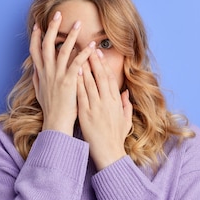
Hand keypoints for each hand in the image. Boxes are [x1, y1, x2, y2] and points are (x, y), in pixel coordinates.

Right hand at [30, 11, 95, 135]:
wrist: (56, 123)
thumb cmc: (51, 109)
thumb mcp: (40, 92)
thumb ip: (38, 79)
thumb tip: (36, 70)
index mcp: (41, 73)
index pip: (35, 50)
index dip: (36, 36)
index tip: (38, 24)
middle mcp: (47, 72)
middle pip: (47, 44)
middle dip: (52, 28)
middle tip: (58, 14)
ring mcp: (57, 76)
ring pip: (63, 50)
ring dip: (70, 35)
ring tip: (78, 23)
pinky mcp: (69, 81)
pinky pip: (78, 63)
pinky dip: (85, 53)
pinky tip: (92, 45)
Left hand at [76, 48, 132, 169]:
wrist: (109, 152)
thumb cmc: (116, 138)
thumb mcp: (125, 120)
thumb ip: (126, 105)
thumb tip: (125, 93)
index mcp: (116, 102)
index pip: (110, 79)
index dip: (104, 65)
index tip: (98, 53)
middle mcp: (107, 102)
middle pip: (100, 77)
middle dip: (94, 60)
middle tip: (88, 46)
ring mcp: (96, 107)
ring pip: (90, 83)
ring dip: (84, 67)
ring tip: (78, 54)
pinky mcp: (86, 114)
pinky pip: (81, 95)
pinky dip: (77, 83)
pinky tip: (73, 73)